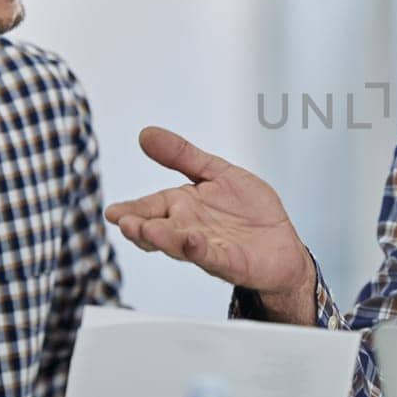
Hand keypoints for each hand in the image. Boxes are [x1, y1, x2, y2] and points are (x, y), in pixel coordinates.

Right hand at [106, 127, 316, 317]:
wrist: (284, 242)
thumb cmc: (249, 211)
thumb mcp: (217, 173)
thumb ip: (183, 156)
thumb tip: (146, 133)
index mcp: (183, 207)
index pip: (150, 208)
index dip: (131, 210)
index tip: (112, 212)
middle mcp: (190, 229)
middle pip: (159, 230)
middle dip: (141, 227)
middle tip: (125, 223)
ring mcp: (209, 248)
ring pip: (181, 245)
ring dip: (165, 239)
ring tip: (149, 230)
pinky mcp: (231, 262)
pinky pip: (213, 256)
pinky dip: (201, 250)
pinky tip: (192, 241)